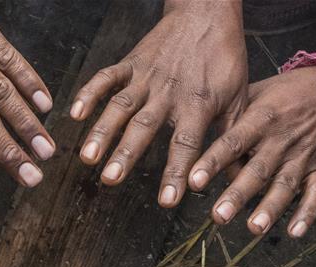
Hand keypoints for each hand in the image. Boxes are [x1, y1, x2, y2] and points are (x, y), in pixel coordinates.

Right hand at [71, 0, 245, 206]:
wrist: (208, 12)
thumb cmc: (225, 59)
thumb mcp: (239, 99)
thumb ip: (234, 139)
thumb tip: (240, 177)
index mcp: (199, 104)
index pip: (186, 144)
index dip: (176, 172)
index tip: (167, 200)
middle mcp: (169, 92)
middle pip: (145, 127)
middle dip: (126, 154)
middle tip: (110, 179)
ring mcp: (147, 77)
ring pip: (121, 106)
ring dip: (102, 132)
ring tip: (88, 157)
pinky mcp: (131, 63)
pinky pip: (107, 77)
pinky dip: (90, 93)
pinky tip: (75, 114)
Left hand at [189, 67, 315, 236]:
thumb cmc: (293, 90)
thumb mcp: (258, 91)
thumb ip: (230, 113)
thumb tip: (197, 129)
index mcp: (262, 119)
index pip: (233, 143)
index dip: (213, 162)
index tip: (194, 181)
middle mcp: (282, 140)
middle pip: (257, 170)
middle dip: (238, 195)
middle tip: (219, 215)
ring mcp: (303, 156)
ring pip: (285, 185)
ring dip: (269, 209)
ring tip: (254, 228)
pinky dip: (308, 213)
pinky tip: (295, 232)